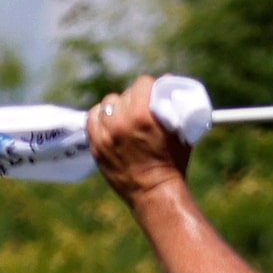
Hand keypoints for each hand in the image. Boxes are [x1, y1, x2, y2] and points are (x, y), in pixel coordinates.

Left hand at [88, 75, 190, 204]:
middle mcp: (120, 121)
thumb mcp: (180, 132)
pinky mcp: (95, 144)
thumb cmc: (173, 164)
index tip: (153, 96)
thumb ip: (172, 105)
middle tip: (142, 112)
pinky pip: (92, 118)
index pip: (142, 83)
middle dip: (135, 100)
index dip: (150, 88)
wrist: (155, 193)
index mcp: (143, 115)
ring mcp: (105, 133)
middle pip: (125, 94)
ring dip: (116, 109)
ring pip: (107, 104)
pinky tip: (110, 125)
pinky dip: (101, 118)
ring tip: (125, 120)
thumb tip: (167, 79)